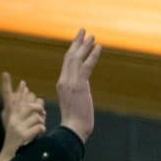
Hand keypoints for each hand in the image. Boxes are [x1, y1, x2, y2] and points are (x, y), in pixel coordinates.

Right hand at [0, 72, 45, 148]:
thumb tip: (33, 95)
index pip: (9, 97)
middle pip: (29, 105)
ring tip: (38, 127)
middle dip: (38, 109)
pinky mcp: (22, 135)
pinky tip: (38, 134)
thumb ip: (25, 109)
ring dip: (41, 121)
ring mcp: (16, 127)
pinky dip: (41, 130)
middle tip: (41, 113)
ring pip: (36, 116)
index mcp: (9, 115)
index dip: (7, 85)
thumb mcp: (19, 123)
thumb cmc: (18, 139)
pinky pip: (39, 127)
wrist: (10, 156)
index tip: (4, 73)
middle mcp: (11, 119)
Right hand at [57, 28, 101, 142]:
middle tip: (83, 31)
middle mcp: (64, 81)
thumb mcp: (74, 103)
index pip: (67, 64)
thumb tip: (81, 90)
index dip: (73, 50)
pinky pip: (86, 67)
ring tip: (92, 35)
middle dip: (77, 43)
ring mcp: (71, 83)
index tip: (78, 40)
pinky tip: (98, 47)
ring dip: (85, 46)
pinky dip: (92, 56)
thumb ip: (76, 93)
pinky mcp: (79, 86)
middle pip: (69, 57)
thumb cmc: (74, 122)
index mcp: (62, 84)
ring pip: (76, 59)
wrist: (73, 130)